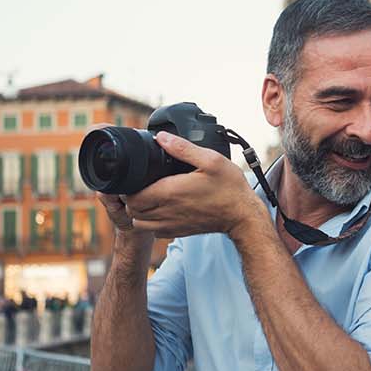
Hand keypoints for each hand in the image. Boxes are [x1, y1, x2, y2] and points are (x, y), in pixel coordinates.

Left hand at [122, 132, 260, 238]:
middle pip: (132, 210)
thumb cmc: (229, 188)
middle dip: (131, 198)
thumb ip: (183, 148)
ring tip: (148, 198)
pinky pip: (153, 231)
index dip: (129, 187)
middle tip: (141, 185)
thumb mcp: (210, 160)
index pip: (133, 196)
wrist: (242, 216)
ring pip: (139, 223)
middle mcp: (167, 211)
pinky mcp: (178, 232)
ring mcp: (172, 224)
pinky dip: (150, 222)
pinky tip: (160, 209)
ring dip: (138, 212)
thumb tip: (161, 137)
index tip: (136, 177)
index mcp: (170, 192)